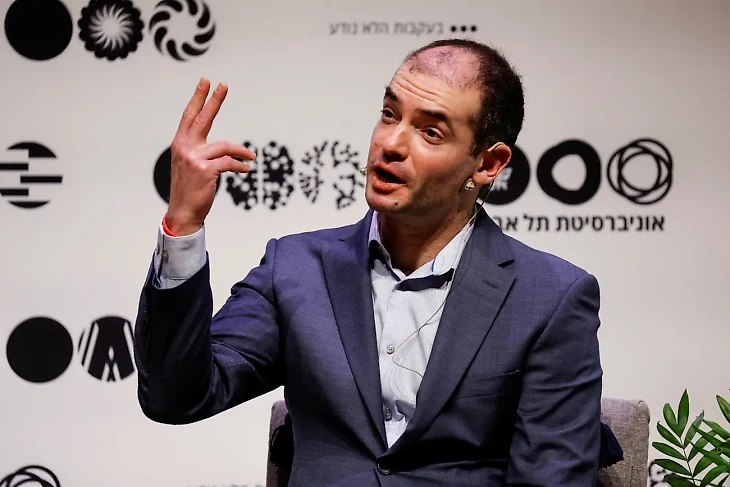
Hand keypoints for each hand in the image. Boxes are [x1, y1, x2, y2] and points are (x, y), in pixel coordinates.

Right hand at [165, 78, 255, 235]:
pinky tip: (246, 169)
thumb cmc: (189, 189)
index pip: (189, 115)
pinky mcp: (205, 170)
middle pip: (202, 118)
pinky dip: (240, 165)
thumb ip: (199, 151)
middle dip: (214, 100)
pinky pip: (229, 162)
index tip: (205, 82)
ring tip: (251, 157)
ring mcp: (194, 158)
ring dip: (241, 152)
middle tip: (223, 84)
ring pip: (224, 146)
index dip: (198, 98)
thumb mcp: (188, 165)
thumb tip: (221, 147)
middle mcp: (185, 147)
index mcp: (180, 143)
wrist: (183, 212)